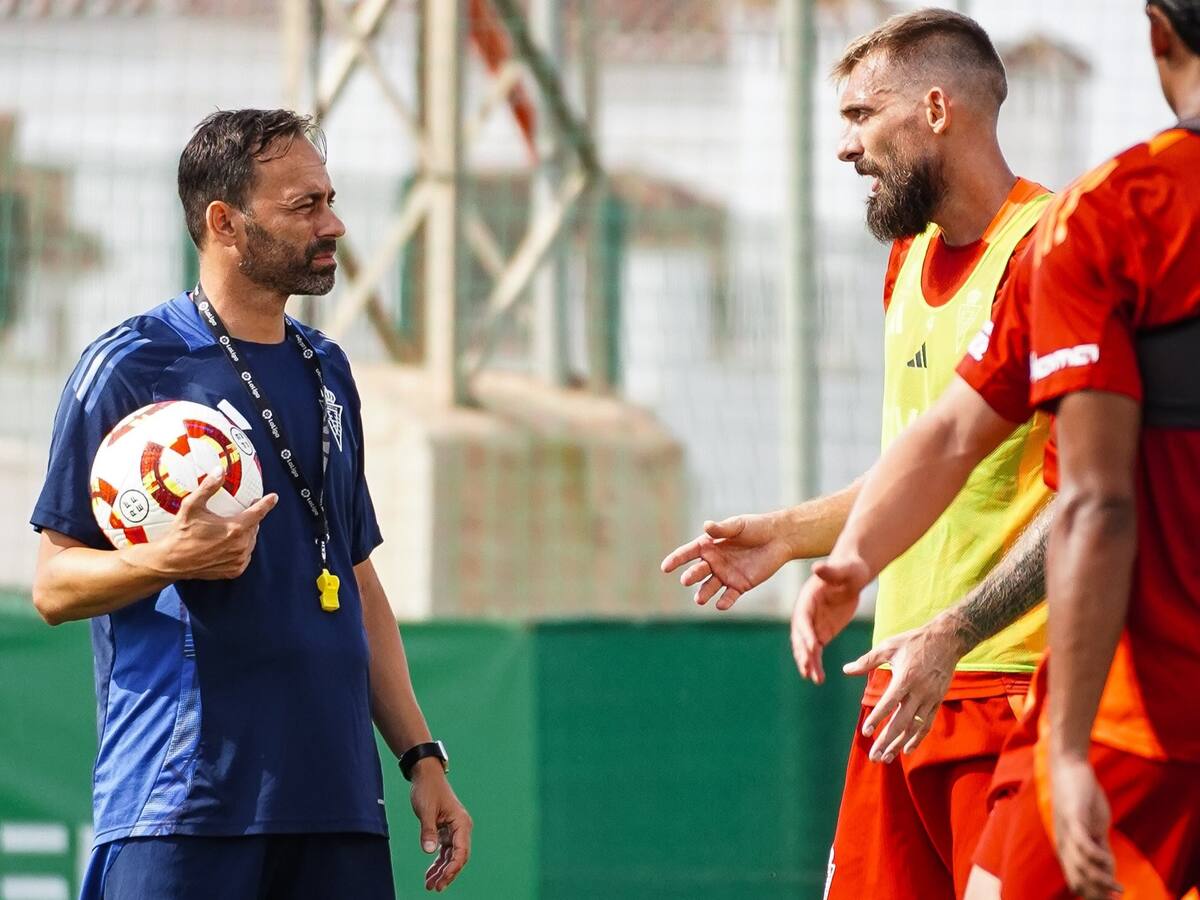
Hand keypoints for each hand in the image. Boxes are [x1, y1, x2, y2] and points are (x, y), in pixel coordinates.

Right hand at [142, 467, 277, 580]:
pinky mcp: (234, 570)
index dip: (266, 503)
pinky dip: (241, 548)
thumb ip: (208, 487)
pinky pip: (245, 556)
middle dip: (251, 518)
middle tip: (241, 512)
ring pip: (251, 541)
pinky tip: (230, 544)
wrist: (171, 562)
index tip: (274, 497)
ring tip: (233, 528)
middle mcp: (240, 546)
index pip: (258, 513)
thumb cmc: (181, 533)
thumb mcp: (192, 506)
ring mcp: (238, 560)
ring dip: (246, 533)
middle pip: (254, 527)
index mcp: (234, 528)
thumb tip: (220, 470)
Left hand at [410, 761, 471, 891]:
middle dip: (448, 874)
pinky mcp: (445, 831)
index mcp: (461, 823)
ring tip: (430, 886)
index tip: (443, 879)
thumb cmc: (428, 789)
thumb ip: (428, 831)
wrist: (426, 775)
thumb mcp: (426, 810)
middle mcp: (461, 828)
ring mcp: (454, 831)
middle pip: (458, 857)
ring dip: (441, 871)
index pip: (461, 851)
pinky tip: (430, 874)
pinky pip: (444, 852)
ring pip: (451, 857)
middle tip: (435, 888)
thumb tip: (429, 852)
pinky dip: (437, 863)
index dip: (453, 868)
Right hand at [660, 514, 793, 609]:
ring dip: (704, 593)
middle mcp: (714, 562)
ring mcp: (726, 575)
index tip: (665, 567)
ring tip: (700, 599)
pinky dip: (724, 602)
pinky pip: (729, 596)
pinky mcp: (740, 585)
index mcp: (709, 545)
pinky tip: (721, 605)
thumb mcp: (738, 525)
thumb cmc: (757, 527)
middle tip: (686, 580)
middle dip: (691, 576)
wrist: (779, 539)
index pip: (688, 553)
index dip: (676, 559)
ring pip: (709, 587)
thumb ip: (722, 529)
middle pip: (697, 571)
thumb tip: (706, 526)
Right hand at [790, 557, 869, 683]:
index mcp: (807, 599)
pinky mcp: (821, 632)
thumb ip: (830, 571)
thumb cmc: (849, 569)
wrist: (852, 575)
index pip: (803, 619)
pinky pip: (816, 651)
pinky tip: (819, 678)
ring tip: (815, 679)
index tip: (813, 647)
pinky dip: (816, 664)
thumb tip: (816, 567)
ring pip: (806, 648)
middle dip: (803, 654)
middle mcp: (805, 614)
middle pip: (800, 637)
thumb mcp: (843, 570)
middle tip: (808, 670)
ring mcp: (812, 625)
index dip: (806, 633)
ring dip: (808, 663)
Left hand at [843, 621, 963, 761]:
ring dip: (900, 744)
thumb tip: (845, 670)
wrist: (946, 640)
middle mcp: (919, 691)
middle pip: (901, 722)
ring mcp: (930, 698)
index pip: (889, 703)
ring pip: (914, 727)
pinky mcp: (938, 701)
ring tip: (886, 758)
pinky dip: (917, 738)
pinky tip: (907, 749)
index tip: (865, 732)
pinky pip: (927, 724)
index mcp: (905, 678)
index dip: (877, 718)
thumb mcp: (888, 646)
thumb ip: (867, 660)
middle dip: (887, 740)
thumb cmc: (913, 641)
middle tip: (874, 756)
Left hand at [1050, 753, 1121, 899]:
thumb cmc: (1082, 797)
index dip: (1092, 895)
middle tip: (1115, 899)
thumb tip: (1108, 868)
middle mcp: (1063, 841)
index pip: (1076, 879)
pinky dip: (1095, 856)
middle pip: (1076, 878)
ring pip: (1079, 864)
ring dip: (1100, 880)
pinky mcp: (1073, 815)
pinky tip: (1108, 861)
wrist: (1069, 767)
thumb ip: (1099, 846)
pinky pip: (1081, 842)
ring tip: (1116, 889)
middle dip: (1096, 894)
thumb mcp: (1093, 826)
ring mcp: (1067, 829)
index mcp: (1066, 846)